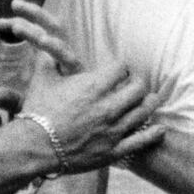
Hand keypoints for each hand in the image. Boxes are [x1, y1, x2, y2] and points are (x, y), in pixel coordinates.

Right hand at [0, 0, 164, 172]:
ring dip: (148, 103)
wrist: (33, 147)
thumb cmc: (36, 112)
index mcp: (93, 86)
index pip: (122, 68)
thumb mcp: (41, 80)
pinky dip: (154, 132)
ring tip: (147, 101)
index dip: (121, 68)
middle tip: (133, 86)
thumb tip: (45, 43)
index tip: (118, 72)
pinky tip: (160, 127)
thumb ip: (48, 59)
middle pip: (139, 88)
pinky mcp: (113, 150)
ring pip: (145, 111)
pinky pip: (142, 140)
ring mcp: (113, 130)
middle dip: (137, 83)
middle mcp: (108, 107)